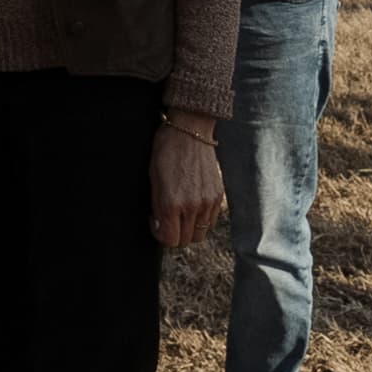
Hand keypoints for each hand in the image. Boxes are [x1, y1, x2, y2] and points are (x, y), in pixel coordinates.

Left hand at [150, 119, 223, 247]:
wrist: (190, 130)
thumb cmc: (166, 151)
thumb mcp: (153, 179)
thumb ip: (157, 207)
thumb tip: (160, 227)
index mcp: (172, 203)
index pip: (170, 240)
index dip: (160, 235)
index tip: (157, 223)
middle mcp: (193, 206)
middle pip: (186, 240)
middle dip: (175, 233)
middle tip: (168, 218)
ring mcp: (208, 202)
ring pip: (201, 234)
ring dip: (190, 228)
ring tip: (182, 211)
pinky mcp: (218, 195)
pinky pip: (212, 220)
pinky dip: (202, 219)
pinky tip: (194, 204)